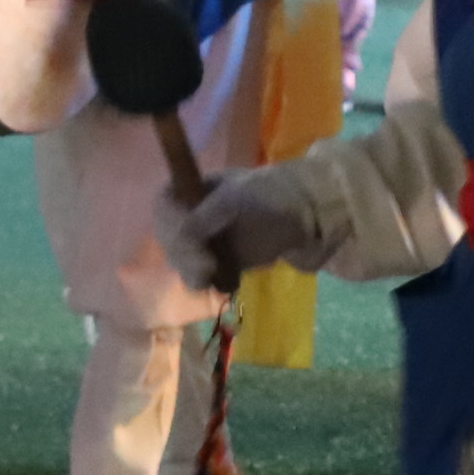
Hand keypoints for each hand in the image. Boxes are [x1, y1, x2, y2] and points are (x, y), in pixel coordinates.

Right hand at [159, 168, 317, 291]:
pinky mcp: (219, 263)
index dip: (168, 224)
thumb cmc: (271, 195)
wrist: (309, 215)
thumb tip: (180, 241)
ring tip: (211, 276)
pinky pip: (200, 276)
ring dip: (191, 270)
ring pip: (182, 260)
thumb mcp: (234, 199)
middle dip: (182, 252)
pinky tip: (218, 284)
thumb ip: (204, 219)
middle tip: (206, 264)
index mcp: (193, 190)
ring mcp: (205, 240)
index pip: (164, 207)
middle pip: (168, 237)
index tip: (185, 237)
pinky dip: (204, 282)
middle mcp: (193, 215)